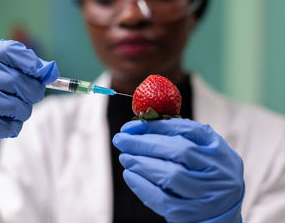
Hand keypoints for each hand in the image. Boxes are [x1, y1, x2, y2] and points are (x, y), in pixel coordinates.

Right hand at [0, 40, 58, 168]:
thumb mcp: (1, 69)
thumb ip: (25, 66)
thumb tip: (50, 71)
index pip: (10, 52)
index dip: (32, 63)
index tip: (44, 73)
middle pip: (16, 81)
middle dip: (34, 91)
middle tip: (35, 94)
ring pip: (14, 106)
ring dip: (25, 110)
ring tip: (20, 108)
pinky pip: (8, 126)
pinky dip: (15, 125)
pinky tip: (9, 120)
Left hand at [113, 118, 243, 222]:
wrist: (218, 216)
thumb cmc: (201, 178)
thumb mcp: (199, 154)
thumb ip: (175, 139)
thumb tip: (137, 128)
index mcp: (219, 149)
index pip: (187, 129)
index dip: (156, 126)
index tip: (132, 126)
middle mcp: (219, 170)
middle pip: (178, 151)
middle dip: (144, 143)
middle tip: (121, 140)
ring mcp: (208, 194)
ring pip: (170, 175)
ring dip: (141, 164)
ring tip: (125, 157)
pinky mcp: (192, 214)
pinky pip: (162, 199)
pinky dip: (142, 185)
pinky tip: (129, 175)